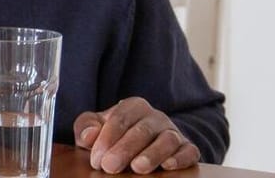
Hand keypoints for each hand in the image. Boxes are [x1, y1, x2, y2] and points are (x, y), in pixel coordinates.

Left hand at [74, 97, 200, 173]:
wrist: (142, 145)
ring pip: (167, 139)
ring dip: (153, 154)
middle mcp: (156, 117)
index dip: (107, 138)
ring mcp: (173, 132)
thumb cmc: (114, 136)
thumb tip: (89, 135)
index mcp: (133, 107)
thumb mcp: (95, 128)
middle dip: (124, 149)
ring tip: (138, 167)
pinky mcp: (187, 148)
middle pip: (142, 130)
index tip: (96, 158)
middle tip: (109, 166)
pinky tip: (168, 166)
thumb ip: (85, 127)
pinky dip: (181, 158)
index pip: (120, 118)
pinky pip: (189, 151)